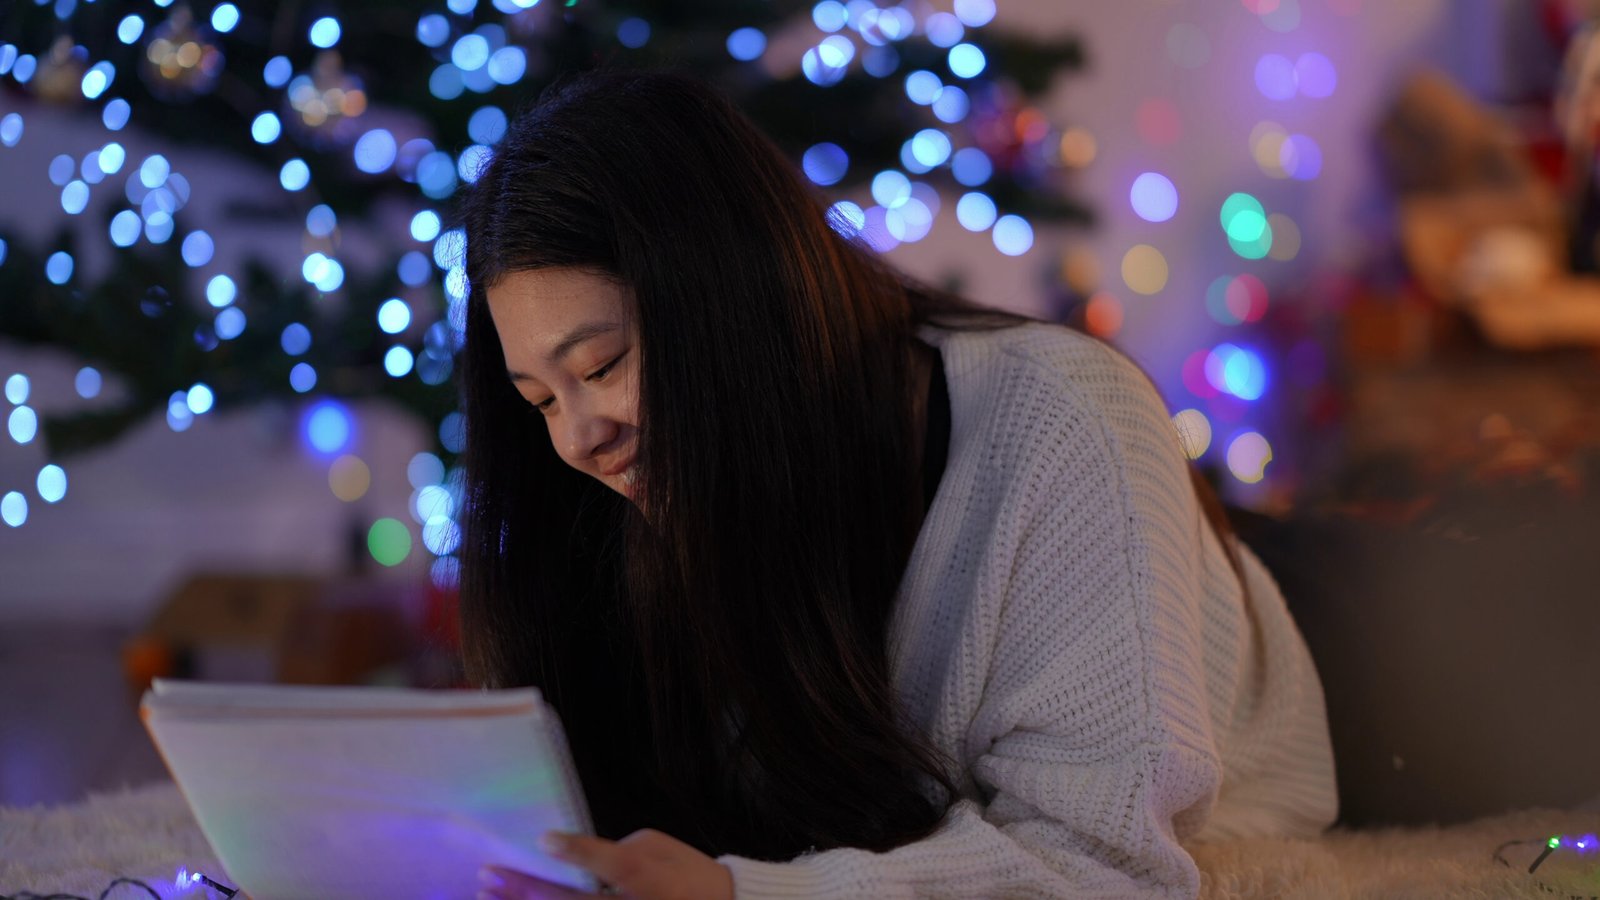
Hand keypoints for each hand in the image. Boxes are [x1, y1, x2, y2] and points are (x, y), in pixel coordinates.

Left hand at [479, 829, 734, 899]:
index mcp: (646, 878)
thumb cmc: (686, 874)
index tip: (543, 839)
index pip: (609, 862)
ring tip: (487, 897)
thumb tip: (576, 858)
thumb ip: (617, 850)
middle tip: (488, 876)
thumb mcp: (658, 847)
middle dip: (526, 890)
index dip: (575, 850)